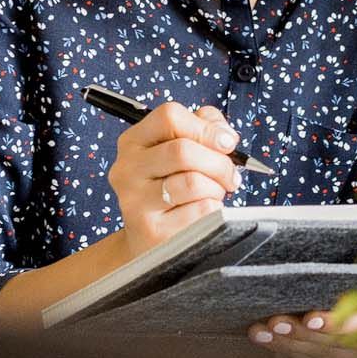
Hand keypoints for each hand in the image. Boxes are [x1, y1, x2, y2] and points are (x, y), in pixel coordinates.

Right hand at [106, 100, 240, 262]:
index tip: (227, 143)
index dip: (206, 127)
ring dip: (217, 187)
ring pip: (193, 182)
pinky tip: (204, 214)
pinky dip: (214, 209)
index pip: (169, 116)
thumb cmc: (173, 187)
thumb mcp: (180, 151)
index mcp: (133, 142)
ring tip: (214, 194)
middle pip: (183, 150)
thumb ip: (203, 128)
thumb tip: (224, 135)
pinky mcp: (152, 231)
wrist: (151, 241)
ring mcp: (135, 202)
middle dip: (219, 162)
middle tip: (230, 175)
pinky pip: (201, 210)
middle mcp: (127, 170)